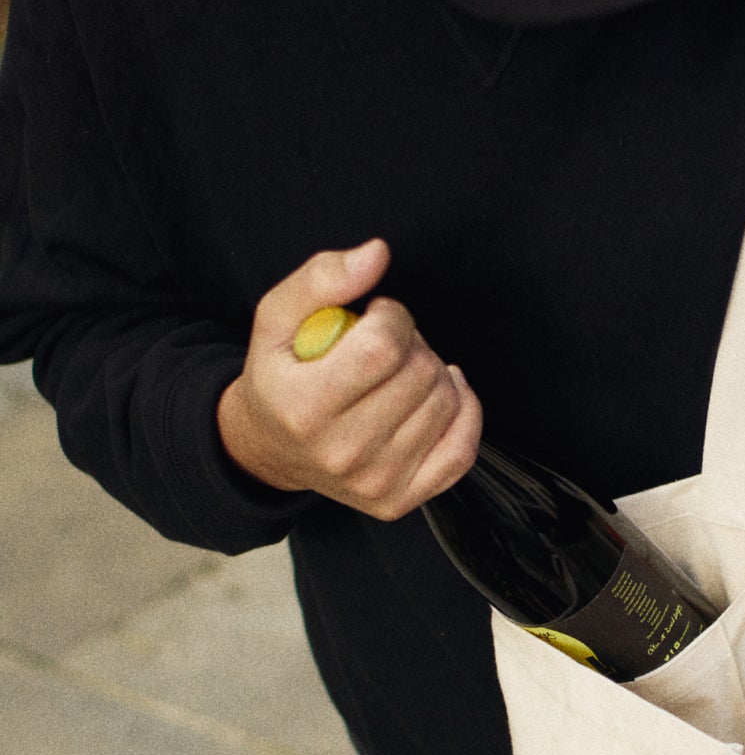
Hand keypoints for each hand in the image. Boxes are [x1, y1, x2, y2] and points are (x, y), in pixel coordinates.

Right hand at [217, 238, 482, 519]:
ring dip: (434, 374)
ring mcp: (376, 483)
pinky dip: (463, 411)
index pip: (384, 347)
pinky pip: (463, 450)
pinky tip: (441, 392)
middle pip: (420, 374)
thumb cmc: (280, 375)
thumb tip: (378, 253)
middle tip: (387, 346)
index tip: (379, 315)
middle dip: (412, 344)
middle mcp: (341, 454)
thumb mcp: (276, 319)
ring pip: (446, 403)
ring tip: (402, 372)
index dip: (394, 317)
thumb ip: (321, 279)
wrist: (271, 449)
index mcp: (304, 408)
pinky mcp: (402, 500)